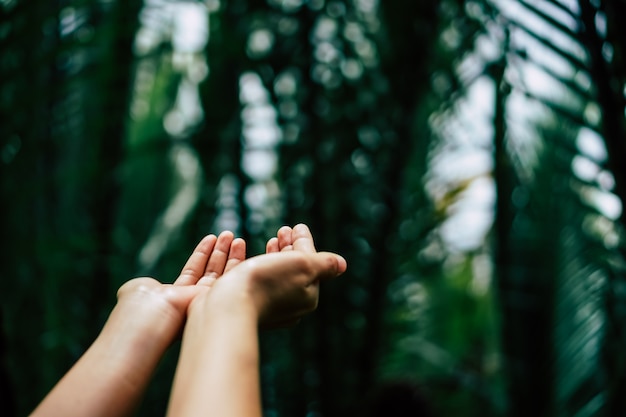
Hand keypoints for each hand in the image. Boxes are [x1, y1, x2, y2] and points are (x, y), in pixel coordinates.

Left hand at [113, 231, 245, 348]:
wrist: (150, 321)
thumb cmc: (139, 308)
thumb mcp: (140, 289)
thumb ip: (150, 285)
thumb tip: (151, 285)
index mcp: (175, 298)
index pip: (192, 272)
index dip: (202, 255)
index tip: (210, 238)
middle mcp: (192, 301)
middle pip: (210, 272)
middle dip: (219, 253)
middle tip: (228, 235)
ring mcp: (206, 301)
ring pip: (221, 274)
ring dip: (228, 254)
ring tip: (232, 235)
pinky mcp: (217, 300)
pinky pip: (228, 278)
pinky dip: (235, 261)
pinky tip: (237, 245)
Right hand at [167, 224, 345, 416]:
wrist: (227, 307)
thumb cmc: (267, 282)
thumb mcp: (303, 265)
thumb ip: (324, 264)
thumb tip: (342, 264)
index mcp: (307, 297)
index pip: (311, 264)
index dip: (304, 243)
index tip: (297, 226)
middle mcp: (289, 306)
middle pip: (292, 271)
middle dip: (289, 248)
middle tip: (283, 230)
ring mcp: (265, 307)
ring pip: (272, 275)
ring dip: (273, 254)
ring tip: (270, 239)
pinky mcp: (242, 305)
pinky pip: (252, 279)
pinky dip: (253, 262)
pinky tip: (244, 253)